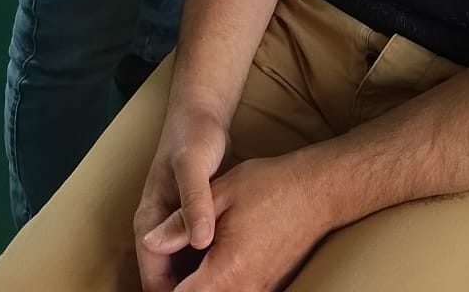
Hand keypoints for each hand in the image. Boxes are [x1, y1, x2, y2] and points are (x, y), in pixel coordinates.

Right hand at [134, 105, 229, 291]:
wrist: (200, 111)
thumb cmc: (193, 135)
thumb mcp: (194, 165)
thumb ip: (194, 201)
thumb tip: (201, 242)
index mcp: (149, 222)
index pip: (154, 278)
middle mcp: (157, 229)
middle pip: (166, 278)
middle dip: (188, 291)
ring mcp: (173, 226)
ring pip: (181, 269)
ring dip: (198, 282)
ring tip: (228, 287)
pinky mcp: (190, 220)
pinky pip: (195, 256)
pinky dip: (208, 266)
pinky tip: (230, 270)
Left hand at [139, 154, 328, 290]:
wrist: (318, 190)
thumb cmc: (270, 186)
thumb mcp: (221, 193)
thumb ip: (181, 222)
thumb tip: (150, 241)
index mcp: (225, 271)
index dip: (162, 288)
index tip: (157, 276)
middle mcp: (244, 291)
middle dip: (178, 288)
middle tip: (169, 270)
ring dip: (198, 288)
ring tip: (185, 270)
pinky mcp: (269, 288)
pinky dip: (218, 285)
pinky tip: (210, 266)